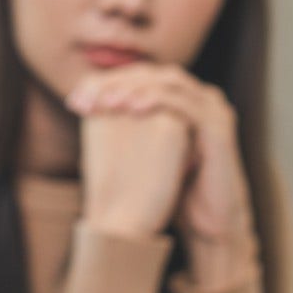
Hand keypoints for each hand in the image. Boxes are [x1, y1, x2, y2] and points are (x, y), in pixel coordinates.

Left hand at [68, 64, 256, 287]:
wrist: (207, 219)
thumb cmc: (173, 186)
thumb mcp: (142, 150)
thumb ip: (122, 123)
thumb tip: (81, 104)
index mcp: (181, 100)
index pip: (139, 76)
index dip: (105, 83)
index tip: (74, 100)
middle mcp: (199, 97)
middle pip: (153, 72)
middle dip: (117, 81)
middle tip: (87, 93)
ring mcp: (212, 109)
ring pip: (170, 81)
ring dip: (135, 87)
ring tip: (107, 100)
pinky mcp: (218, 126)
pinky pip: (185, 102)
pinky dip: (156, 100)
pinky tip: (132, 109)